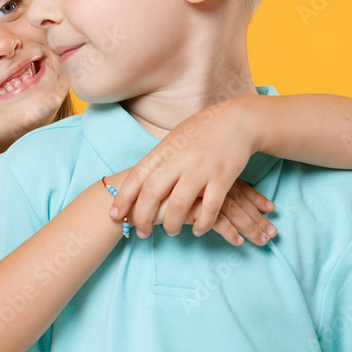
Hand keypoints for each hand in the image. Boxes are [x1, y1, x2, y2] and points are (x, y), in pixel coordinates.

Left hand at [106, 101, 276, 245]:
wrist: (237, 119)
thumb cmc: (202, 131)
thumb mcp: (174, 139)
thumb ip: (159, 159)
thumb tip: (140, 179)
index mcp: (164, 150)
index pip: (136, 176)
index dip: (123, 198)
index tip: (114, 215)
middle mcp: (179, 160)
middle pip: (152, 193)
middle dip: (142, 217)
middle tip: (141, 232)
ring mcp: (201, 169)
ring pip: (179, 204)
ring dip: (171, 223)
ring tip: (170, 232)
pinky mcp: (223, 177)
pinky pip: (210, 207)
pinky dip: (202, 223)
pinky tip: (198, 230)